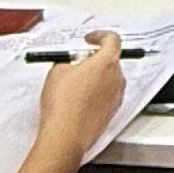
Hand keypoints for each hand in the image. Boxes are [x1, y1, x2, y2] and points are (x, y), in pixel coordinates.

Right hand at [36, 31, 125, 161]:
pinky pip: (106, 96)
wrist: (65, 136)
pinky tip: (79, 100)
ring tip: (75, 85)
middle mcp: (116, 78)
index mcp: (107, 62)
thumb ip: (68, 62)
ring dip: (96, 78)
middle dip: (95, 59)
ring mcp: (116, 97)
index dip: (99, 36)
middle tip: (79, 63)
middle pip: (111, 60)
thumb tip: (69, 65)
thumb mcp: (57, 71)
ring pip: (109, 80)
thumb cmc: (63, 105)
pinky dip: (96, 94)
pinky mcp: (111, 113)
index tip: (90, 39)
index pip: (112, 39)